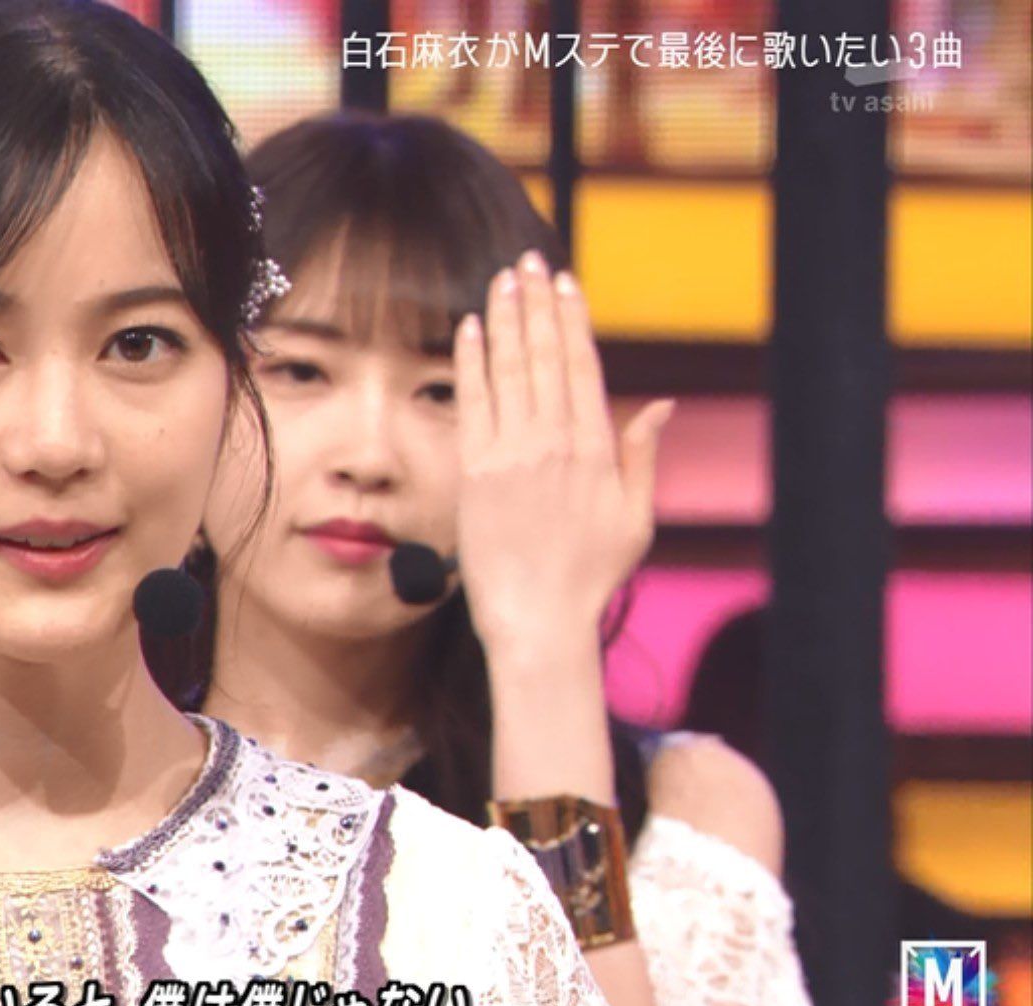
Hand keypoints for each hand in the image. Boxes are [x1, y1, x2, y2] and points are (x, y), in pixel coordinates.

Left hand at [451, 249, 673, 658]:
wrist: (539, 619)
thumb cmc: (589, 576)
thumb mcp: (634, 518)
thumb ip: (642, 457)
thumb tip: (659, 405)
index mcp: (595, 448)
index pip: (582, 366)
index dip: (571, 320)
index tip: (565, 283)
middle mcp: (553, 442)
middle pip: (543, 356)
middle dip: (535, 304)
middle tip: (528, 262)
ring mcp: (511, 455)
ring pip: (508, 370)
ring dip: (504, 319)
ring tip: (502, 280)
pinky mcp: (475, 472)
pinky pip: (472, 404)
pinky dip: (472, 363)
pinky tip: (470, 328)